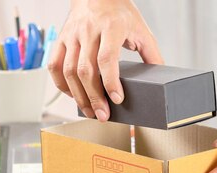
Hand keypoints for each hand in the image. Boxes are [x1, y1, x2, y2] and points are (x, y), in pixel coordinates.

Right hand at [48, 0, 162, 121]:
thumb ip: (152, 54)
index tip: (117, 99)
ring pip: (69, 71)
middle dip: (94, 97)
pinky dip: (62, 84)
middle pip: (86, 70)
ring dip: (79, 96)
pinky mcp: (62, 39)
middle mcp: (88, 31)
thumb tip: (161, 79)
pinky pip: (55, 65)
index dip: (110, 82)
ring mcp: (72, 35)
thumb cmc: (120, 13)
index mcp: (111, 27)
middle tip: (103, 115)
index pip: (107, 58)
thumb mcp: (141, 30)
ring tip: (90, 112)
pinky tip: (74, 95)